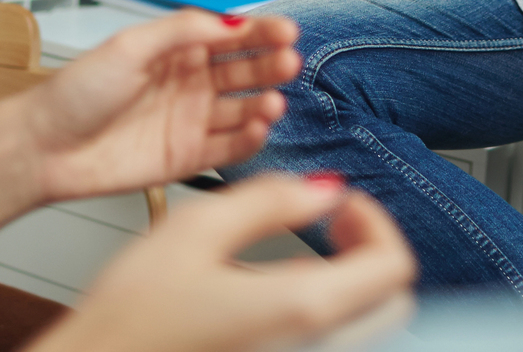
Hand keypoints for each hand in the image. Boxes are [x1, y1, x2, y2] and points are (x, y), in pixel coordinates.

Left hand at [23, 10, 303, 203]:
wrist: (43, 148)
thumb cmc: (74, 93)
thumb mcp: (129, 46)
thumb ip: (181, 31)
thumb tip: (230, 21)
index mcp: (177, 51)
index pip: (231, 37)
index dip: (261, 32)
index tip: (285, 30)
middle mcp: (189, 84)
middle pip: (245, 71)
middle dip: (270, 65)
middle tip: (288, 62)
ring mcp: (190, 121)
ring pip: (243, 110)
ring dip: (263, 104)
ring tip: (272, 102)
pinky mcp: (187, 158)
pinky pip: (229, 148)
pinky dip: (249, 139)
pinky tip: (258, 128)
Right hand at [29, 174, 417, 351]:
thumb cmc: (128, 320)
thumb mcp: (194, 232)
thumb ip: (269, 200)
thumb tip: (323, 187)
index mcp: (301, 310)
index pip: (394, 265)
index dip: (375, 219)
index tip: (338, 201)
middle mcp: (312, 349)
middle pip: (392, 301)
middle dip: (372, 250)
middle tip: (333, 222)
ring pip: (366, 326)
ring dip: (353, 282)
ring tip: (307, 250)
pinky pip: (331, 343)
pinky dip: (325, 311)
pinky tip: (279, 289)